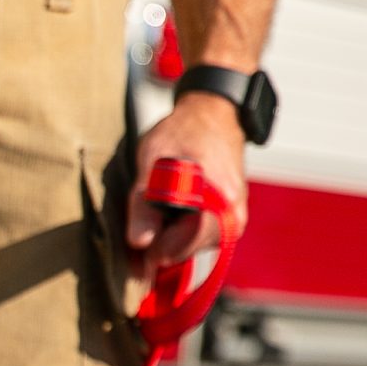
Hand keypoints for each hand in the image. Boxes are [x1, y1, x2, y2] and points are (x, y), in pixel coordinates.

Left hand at [126, 91, 248, 284]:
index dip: (151, 250)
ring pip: (190, 245)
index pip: (180, 249)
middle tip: (139, 222)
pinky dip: (178, 229)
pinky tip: (166, 211)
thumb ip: (143, 206)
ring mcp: (233, 219)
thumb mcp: (151, 165)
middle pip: (184, 251)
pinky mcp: (228, 216)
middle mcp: (233, 219)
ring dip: (167, 236)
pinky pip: (199, 234)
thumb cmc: (182, 134)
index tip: (133, 242)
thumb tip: (139, 243)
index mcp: (219, 208)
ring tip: (154, 208)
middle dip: (158, 244)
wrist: (212, 114)